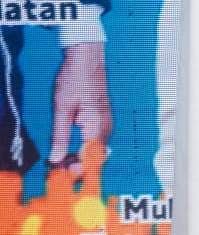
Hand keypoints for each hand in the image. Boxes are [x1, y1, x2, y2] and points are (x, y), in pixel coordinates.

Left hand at [50, 42, 111, 164]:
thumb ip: (60, 136)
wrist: (87, 60)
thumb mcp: (62, 109)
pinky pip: (96, 144)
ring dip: (80, 160)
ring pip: (96, 153)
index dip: (75, 172)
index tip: (59, 174)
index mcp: (97, 129)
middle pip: (95, 161)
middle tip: (56, 169)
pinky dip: (84, 151)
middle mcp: (105, 130)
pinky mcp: (102, 122)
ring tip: (60, 161)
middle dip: (77, 168)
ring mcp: (106, 126)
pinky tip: (70, 150)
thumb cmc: (74, 80)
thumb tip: (55, 159)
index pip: (89, 161)